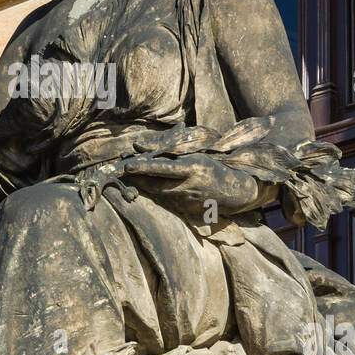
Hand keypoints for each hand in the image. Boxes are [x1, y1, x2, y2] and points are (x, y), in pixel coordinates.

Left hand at [116, 151, 263, 216]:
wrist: (234, 192)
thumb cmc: (213, 165)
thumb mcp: (193, 151)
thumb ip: (165, 148)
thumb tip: (137, 145)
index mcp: (193, 167)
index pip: (162, 167)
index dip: (143, 166)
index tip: (127, 165)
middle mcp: (188, 185)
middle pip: (154, 183)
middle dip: (136, 178)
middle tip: (120, 171)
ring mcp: (186, 200)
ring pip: (156, 192)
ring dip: (142, 184)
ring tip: (130, 176)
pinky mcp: (184, 209)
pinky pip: (164, 199)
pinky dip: (154, 191)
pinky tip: (148, 185)